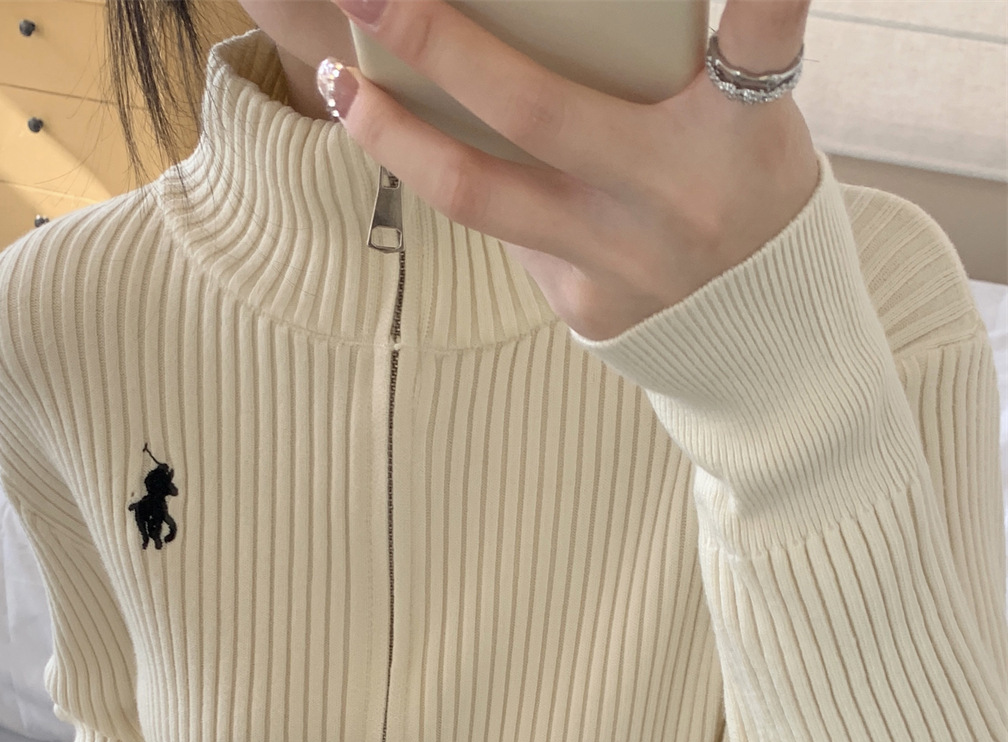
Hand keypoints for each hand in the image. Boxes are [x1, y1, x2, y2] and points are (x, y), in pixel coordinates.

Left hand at [319, 0, 819, 341]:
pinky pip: (504, 235)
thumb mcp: (745, 119)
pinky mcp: (586, 310)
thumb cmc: (742, 188)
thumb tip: (519, 26)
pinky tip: (430, 150)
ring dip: (391, 135)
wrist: (763, 346)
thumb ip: (669, 68)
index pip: (761, 31)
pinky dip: (464, 180)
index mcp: (742, 126)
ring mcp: (623, 263)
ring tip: (340, 83)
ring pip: (476, 195)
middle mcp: (677, 194)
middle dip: (436, 40)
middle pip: (532, 109)